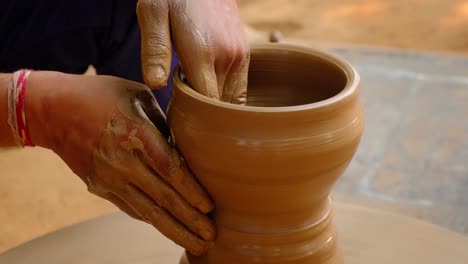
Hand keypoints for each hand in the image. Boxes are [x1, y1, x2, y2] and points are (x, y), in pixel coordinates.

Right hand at [27, 72, 215, 254]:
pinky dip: (151, 219)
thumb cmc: (100, 96)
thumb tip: (184, 147)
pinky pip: (130, 207)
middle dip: (190, 221)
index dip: (193, 192)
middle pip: (163, 199)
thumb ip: (164, 123)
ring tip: (194, 243)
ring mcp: (109, 178)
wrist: (53, 110)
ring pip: (147, 212)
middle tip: (211, 237)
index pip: (172, 171)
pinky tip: (168, 227)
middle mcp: (124, 162)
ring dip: (173, 230)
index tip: (210, 208)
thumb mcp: (139, 96)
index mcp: (138, 135)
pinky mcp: (99, 187)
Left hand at [137, 0, 249, 103]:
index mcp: (204, 53)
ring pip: (233, 98)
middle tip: (183, 104)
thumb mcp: (153, 13)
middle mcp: (229, 57)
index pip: (207, 102)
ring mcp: (241, 55)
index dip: (194, 112)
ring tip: (195, 93)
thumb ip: (155, 49)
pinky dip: (226, 92)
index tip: (178, 111)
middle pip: (221, 103)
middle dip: (204, 110)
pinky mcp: (246, 51)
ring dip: (216, 102)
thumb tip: (156, 84)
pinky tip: (208, 83)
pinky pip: (240, 85)